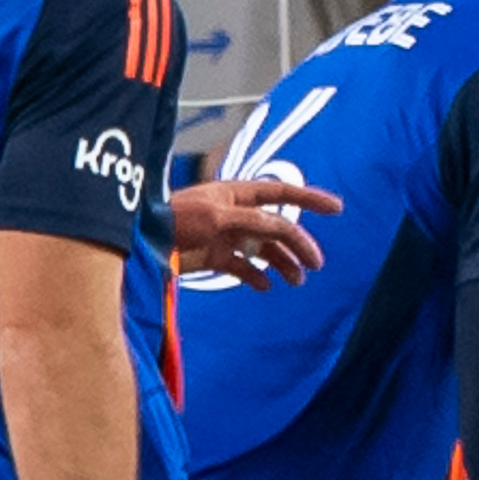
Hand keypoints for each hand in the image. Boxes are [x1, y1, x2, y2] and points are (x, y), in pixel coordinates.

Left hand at [166, 170, 340, 284]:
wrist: (142, 242)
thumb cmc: (175, 219)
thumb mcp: (217, 216)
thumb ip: (254, 221)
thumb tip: (286, 228)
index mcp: (237, 195)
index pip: (282, 193)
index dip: (310, 199)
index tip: (336, 208)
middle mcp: (236, 214)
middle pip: (278, 227)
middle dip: (299, 244)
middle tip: (316, 264)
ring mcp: (226, 235)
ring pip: (265, 249)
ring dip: (282, 263)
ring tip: (296, 281)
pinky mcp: (215, 256)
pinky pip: (244, 267)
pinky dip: (256, 276)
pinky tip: (265, 286)